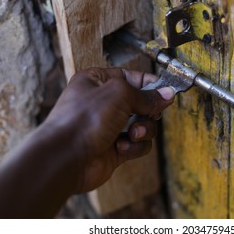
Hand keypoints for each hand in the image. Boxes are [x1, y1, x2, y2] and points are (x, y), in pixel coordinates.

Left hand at [43, 67, 174, 192]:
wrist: (66, 156)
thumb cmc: (83, 119)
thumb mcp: (120, 94)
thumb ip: (147, 95)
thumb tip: (167, 94)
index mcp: (98, 81)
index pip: (133, 77)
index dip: (151, 84)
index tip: (166, 91)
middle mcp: (104, 103)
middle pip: (142, 103)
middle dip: (147, 111)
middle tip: (149, 114)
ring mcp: (110, 126)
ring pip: (143, 125)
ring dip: (142, 130)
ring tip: (131, 134)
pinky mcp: (115, 147)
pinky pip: (138, 144)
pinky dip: (134, 146)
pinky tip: (121, 146)